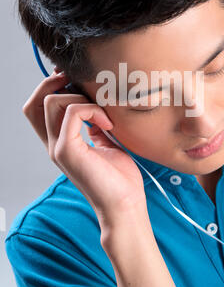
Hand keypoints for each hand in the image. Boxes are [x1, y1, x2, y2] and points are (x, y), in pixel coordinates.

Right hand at [22, 70, 147, 239]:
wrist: (125, 206)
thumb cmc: (120, 179)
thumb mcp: (106, 144)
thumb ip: (94, 126)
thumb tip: (96, 108)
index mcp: (61, 143)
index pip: (37, 109)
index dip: (50, 88)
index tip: (74, 80)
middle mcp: (53, 144)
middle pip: (34, 103)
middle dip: (55, 84)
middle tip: (80, 84)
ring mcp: (58, 148)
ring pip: (50, 102)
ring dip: (80, 98)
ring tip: (103, 114)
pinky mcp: (68, 151)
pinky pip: (72, 113)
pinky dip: (92, 110)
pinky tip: (108, 124)